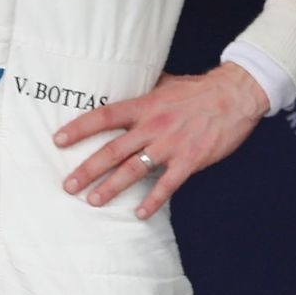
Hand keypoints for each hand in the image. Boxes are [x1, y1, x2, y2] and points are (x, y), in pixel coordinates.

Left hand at [55, 63, 270, 220]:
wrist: (236, 95)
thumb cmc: (200, 89)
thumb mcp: (168, 83)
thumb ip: (145, 88)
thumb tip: (124, 81)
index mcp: (146, 105)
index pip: (105, 116)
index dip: (80, 128)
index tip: (58, 140)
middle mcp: (153, 126)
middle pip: (113, 149)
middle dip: (88, 169)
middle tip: (68, 185)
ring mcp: (171, 144)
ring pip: (134, 169)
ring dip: (112, 187)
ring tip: (93, 201)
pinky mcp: (190, 160)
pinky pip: (167, 184)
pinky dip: (153, 200)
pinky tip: (139, 213)